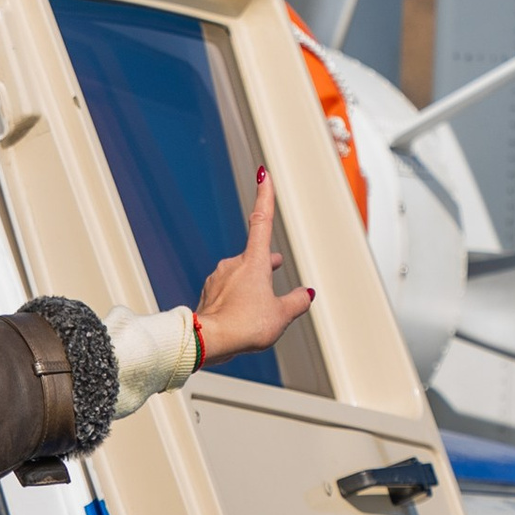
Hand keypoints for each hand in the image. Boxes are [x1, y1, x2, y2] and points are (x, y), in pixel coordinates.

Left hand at [197, 171, 313, 365]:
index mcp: (254, 261)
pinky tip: (241, 316)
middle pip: (255, 257)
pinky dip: (238, 299)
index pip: (262, 221)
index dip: (264, 196)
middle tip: (277, 265)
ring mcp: (218, 278)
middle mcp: (234, 264)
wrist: (208, 341)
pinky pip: (228, 292)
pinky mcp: (209, 294)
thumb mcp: (281, 315)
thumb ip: (296, 303)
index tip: (263, 174)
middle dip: (266, 263)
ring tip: (260, 306)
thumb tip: (305, 295)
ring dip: (252, 284)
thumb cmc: (245, 325)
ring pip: (241, 276)